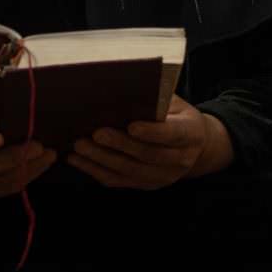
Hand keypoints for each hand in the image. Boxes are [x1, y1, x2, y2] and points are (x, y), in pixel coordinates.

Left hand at [67, 96, 228, 189]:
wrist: (193, 146)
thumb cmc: (176, 115)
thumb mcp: (174, 102)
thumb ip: (156, 98)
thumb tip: (123, 86)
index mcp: (190, 134)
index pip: (172, 134)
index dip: (152, 132)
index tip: (131, 126)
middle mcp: (179, 159)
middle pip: (147, 155)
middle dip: (119, 145)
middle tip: (96, 133)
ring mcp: (163, 176)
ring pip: (130, 171)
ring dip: (102, 159)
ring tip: (80, 146)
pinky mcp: (146, 185)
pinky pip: (118, 181)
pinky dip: (95, 170)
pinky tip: (78, 160)